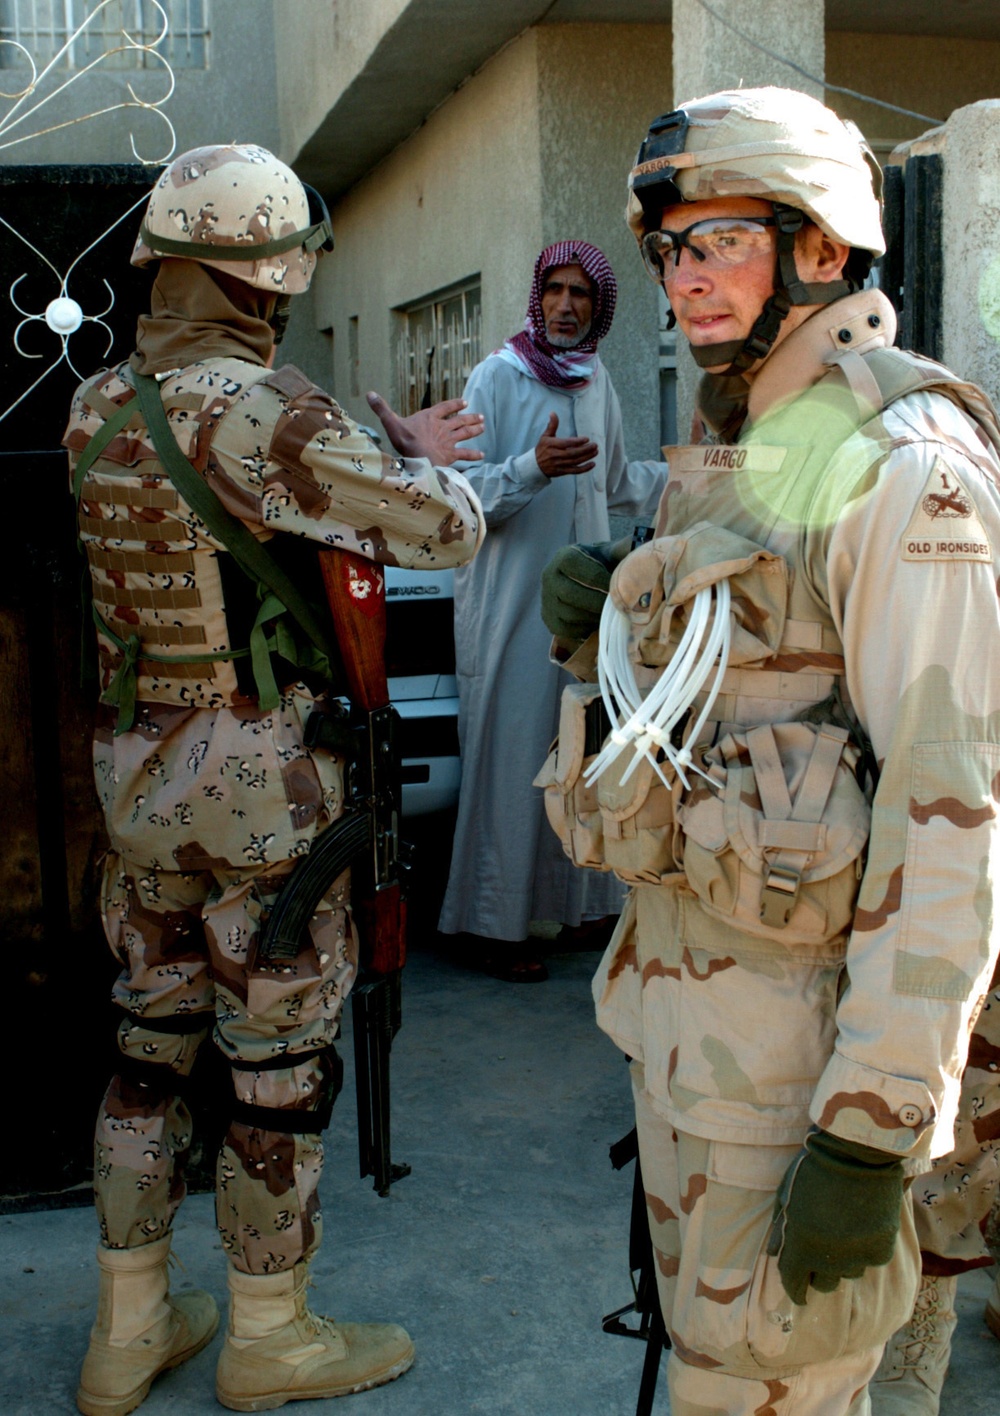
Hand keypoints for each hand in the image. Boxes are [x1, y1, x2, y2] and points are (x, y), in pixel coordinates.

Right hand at [366, 390, 484, 465]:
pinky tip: (482, 455)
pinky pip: (465, 454)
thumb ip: (381, 408)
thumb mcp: (391, 422)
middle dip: (470, 418)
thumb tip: (369, 393)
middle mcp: (442, 427)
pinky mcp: (451, 455)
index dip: (455, 404)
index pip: (445, 407)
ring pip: (465, 433)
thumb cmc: (404, 440)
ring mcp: (448, 441)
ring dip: (475, 430)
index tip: (465, 402)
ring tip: (483, 427)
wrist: (417, 457)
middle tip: (481, 416)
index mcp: (430, 417)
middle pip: (459, 420)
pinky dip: (474, 455)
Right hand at [535, 412, 597, 477]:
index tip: (587, 439)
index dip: (577, 442)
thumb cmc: (542, 448)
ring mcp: (560, 464)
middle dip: (585, 449)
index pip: (566, 443)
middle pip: (573, 453)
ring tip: (595, 451)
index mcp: (552, 445)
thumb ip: (552, 425)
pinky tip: (592, 464)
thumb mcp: (545, 436)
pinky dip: (584, 469)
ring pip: (575, 461)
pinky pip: (575, 471)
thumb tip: (553, 413)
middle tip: (595, 445)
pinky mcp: (563, 471)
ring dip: (587, 457)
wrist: (535, 466)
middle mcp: (556, 455)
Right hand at [540, 539, 629, 641]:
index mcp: (564, 556)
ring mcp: (546, 600)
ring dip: (593, 617)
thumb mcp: (613, 554)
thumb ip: (626, 549)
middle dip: (597, 603)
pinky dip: (585, 629)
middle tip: (617, 607)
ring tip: (610, 615)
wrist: (586, 582)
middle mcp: (549, 576)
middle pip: (571, 594)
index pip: (577, 567)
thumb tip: (642, 545)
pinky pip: (567, 630)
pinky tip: (597, 622)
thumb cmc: (603, 566)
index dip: (600, 579)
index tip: (618, 587)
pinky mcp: (549, 620)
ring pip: (570, 614)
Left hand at [766, 1127, 904, 1305]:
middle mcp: (830, 1257)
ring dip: (843, 1260)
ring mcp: (858, 1254)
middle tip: (820, 1256)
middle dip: (819, 1273)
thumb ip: (781, 1229)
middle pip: (824, 1283)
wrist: (856, 1151)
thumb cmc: (814, 1168)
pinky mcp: (882, 1247)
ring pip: (849, 1272)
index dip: (795, 1289)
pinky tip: (863, 1226)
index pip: (794, 1282)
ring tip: (843, 1233)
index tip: (798, 1292)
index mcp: (802, 1244)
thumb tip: (774, 1254)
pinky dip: (866, 1249)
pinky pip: (872, 1259)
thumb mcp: (787, 1195)